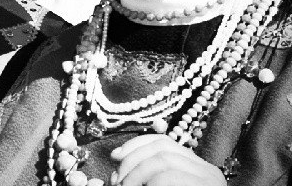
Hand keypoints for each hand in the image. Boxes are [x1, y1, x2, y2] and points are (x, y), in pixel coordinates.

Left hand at [110, 135, 225, 185]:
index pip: (162, 142)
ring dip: (137, 171)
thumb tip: (116, 156)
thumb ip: (143, 178)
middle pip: (161, 148)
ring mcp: (209, 180)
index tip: (114, 155)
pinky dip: (150, 182)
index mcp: (195, 168)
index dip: (136, 145)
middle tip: (118, 180)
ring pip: (164, 159)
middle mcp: (207, 170)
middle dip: (133, 159)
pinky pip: (170, 177)